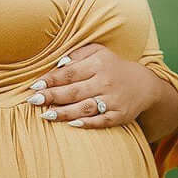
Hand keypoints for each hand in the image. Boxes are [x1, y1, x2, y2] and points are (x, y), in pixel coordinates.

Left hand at [26, 43, 159, 128]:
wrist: (144, 84)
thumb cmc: (112, 67)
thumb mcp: (98, 53)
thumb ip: (77, 55)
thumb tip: (57, 65)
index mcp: (98, 64)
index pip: (70, 73)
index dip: (51, 80)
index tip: (34, 86)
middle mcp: (106, 82)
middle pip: (74, 91)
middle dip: (52, 96)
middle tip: (33, 101)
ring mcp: (113, 100)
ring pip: (85, 107)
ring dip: (64, 113)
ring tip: (46, 115)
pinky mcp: (120, 115)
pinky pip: (102, 120)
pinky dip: (87, 123)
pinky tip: (72, 124)